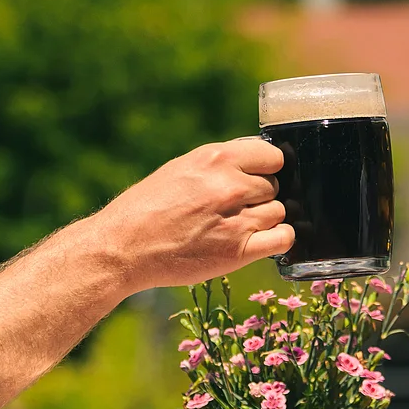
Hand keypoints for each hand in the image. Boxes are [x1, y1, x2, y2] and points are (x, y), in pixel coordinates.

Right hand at [90, 137, 289, 288]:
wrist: (125, 247)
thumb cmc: (148, 207)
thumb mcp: (183, 168)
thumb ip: (221, 164)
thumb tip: (256, 162)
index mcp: (217, 158)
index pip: (273, 156)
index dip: (267, 168)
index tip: (257, 177)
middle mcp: (231, 186)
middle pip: (274, 186)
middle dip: (259, 196)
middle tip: (233, 208)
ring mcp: (237, 220)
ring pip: (279, 212)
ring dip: (264, 219)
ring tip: (235, 226)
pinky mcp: (239, 252)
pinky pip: (283, 238)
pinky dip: (277, 239)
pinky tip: (259, 240)